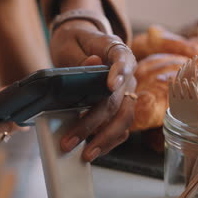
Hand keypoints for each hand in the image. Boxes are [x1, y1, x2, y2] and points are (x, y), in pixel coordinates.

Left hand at [50, 20, 136, 161]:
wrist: (79, 43)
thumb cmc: (74, 43)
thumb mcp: (71, 44)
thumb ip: (81, 57)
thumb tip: (94, 64)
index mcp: (115, 50)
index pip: (123, 59)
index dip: (119, 72)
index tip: (111, 86)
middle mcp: (127, 73)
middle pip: (116, 100)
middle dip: (94, 122)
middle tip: (71, 139)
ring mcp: (126, 91)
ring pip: (124, 118)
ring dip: (105, 138)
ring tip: (85, 154)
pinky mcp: (122, 106)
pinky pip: (122, 127)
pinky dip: (109, 141)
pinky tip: (93, 150)